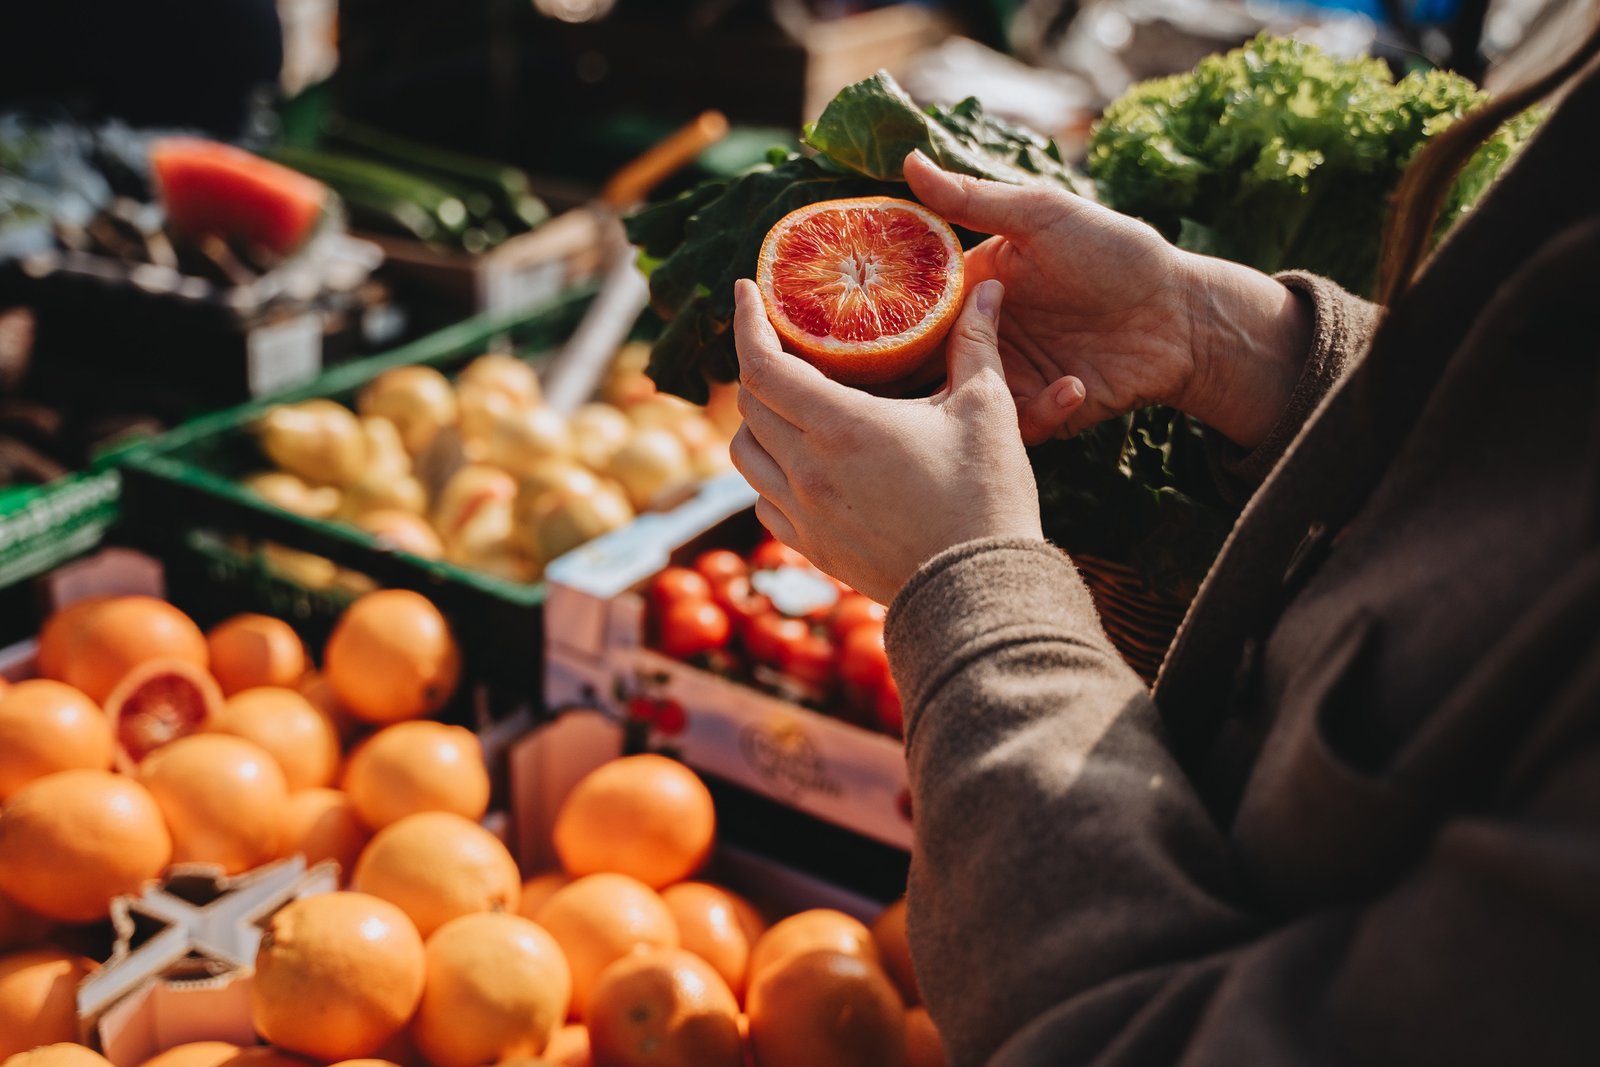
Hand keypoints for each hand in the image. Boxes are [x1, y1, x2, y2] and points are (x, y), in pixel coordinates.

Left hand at [729, 277, 1045, 604]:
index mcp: (841, 427)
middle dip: (759, 365)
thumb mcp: (986, 410)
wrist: (979, 592)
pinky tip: (800, 463)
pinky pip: (764, 501)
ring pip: (745, 454)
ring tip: (788, 403)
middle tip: (784, 344)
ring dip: (757, 421)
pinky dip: (769, 473)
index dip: (746, 322)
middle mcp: (807, 470)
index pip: (762, 364)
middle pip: (749, 404)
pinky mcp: (811, 549)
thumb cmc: (986, 498)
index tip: (745, 293)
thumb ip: (976, 343)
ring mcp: (804, 514)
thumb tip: (989, 286)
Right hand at [904, 151, 1310, 448]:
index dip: (881, 316)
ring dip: (978, 397)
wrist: (1183, 315)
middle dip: (912, 377)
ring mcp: (1010, 376)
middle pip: (923, 364)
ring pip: (961, 403)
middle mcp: (982, 335)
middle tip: (919, 377)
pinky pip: (1017, 426)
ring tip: (1001, 383)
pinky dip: (1042, 412)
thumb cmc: (1118, 253)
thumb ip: (973, 199)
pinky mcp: (1040, 413)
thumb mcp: (1043, 216)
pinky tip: (1076, 384)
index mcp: (973, 286)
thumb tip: (908, 161)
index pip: (909, 306)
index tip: (861, 324)